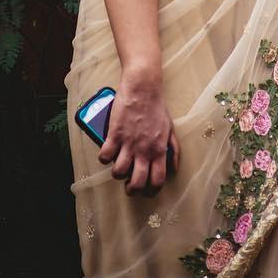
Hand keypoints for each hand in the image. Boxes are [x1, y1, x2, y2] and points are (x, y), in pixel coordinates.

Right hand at [97, 71, 179, 196]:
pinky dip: (104, 157)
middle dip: (132, 189)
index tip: (146, 191)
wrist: (143, 87)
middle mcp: (145, 149)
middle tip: (129, 185)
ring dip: (117, 173)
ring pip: (119, 172)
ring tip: (118, 167)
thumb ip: (174, 149)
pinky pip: (105, 156)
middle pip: (137, 182)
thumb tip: (174, 168)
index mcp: (159, 149)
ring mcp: (129, 143)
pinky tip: (107, 152)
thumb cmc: (157, 106)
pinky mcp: (115, 134)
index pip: (157, 180)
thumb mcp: (170, 128)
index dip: (151, 191)